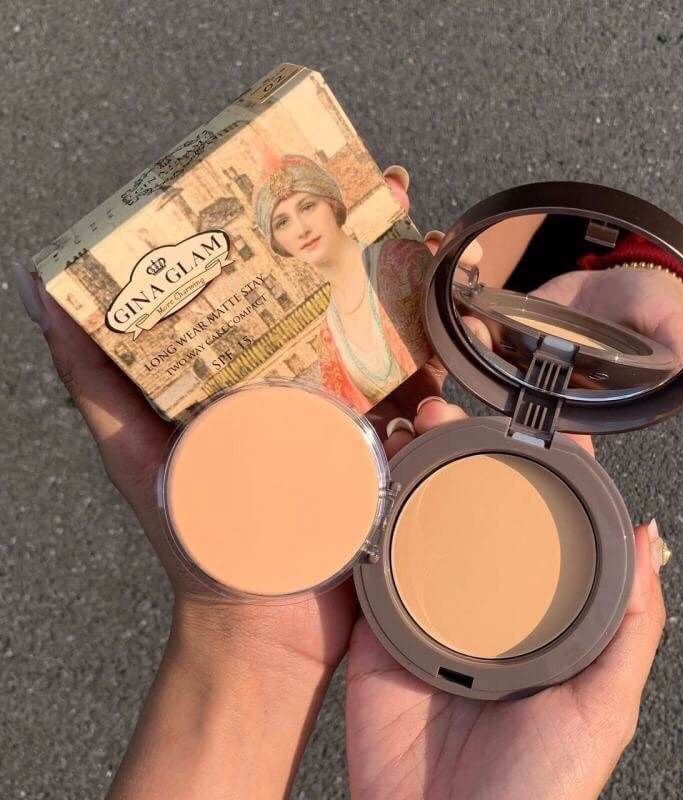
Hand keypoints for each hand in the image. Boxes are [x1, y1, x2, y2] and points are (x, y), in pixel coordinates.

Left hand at [10, 164, 438, 798]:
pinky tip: (454, 349)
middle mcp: (311, 383)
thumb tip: (39, 289)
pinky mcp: (396, 453)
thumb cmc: (200, 540)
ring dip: (423, 292)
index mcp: (259, 370)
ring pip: (400, 338)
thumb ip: (92, 378)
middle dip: (380, 243)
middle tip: (399, 202)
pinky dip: (446, 370)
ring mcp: (360, 415)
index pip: (284, 280)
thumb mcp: (134, 448)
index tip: (315, 180)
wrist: (264, 623)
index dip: (301, 226)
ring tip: (441, 256)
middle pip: (352, 295)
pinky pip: (429, 401)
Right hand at [343, 234, 667, 799]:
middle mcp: (481, 608)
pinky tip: (365, 487)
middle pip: (473, 514)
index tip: (539, 427)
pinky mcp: (377, 635)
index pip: (542, 528)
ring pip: (418, 530)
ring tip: (409, 433)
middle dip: (465, 457)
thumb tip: (653, 538)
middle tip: (454, 416)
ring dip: (412, 477)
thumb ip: (630, 626)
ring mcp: (426, 616)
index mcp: (534, 617)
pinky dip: (365, 528)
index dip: (542, 473)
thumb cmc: (538, 789)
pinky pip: (369, 572)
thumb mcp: (602, 708)